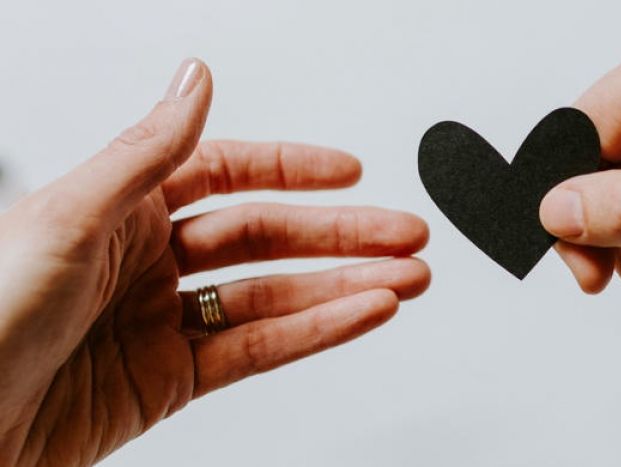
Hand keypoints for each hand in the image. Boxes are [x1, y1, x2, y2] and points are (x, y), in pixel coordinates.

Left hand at [0, 59, 429, 464]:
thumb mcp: (65, 218)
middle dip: (341, 234)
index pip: (222, 174)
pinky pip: (258, 350)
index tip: (349, 172)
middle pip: (263, 237)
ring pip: (273, 297)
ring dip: (344, 286)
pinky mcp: (169, 383)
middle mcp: (142, 262)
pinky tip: (360, 313)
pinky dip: (317, 332)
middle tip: (404, 233)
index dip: (290, 170)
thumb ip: (146, 152)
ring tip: (406, 278)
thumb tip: (196, 79)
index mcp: (114, 209)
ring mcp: (160, 324)